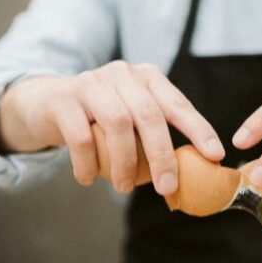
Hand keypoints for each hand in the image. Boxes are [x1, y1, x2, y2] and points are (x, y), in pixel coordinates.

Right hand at [0, 61, 224, 194]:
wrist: (46, 103)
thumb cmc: (100, 118)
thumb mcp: (131, 117)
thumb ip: (155, 136)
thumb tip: (189, 175)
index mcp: (147, 77)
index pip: (177, 104)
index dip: (198, 129)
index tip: (215, 155)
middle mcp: (121, 74)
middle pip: (149, 115)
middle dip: (162, 155)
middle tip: (167, 187)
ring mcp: (90, 82)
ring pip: (117, 124)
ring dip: (125, 163)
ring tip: (125, 188)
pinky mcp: (63, 99)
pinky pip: (81, 136)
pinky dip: (88, 164)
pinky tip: (89, 179)